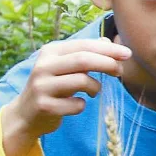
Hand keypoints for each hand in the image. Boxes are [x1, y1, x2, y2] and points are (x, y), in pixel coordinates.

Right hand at [1, 38, 130, 155]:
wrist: (26, 114)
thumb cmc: (53, 87)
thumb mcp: (65, 67)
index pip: (84, 45)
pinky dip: (83, 105)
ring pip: (82, 81)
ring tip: (94, 91)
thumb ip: (84, 54)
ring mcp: (42, 86)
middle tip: (119, 72)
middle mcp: (43, 66)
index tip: (128, 54)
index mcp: (50, 52)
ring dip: (96, 87)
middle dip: (107, 63)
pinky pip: (77, 104)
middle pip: (83, 60)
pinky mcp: (45, 106)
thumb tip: (107, 41)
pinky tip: (77, 104)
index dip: (109, 49)